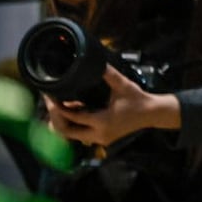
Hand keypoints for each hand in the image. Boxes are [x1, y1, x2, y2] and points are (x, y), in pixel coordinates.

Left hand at [42, 66, 178, 149]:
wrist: (151, 113)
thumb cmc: (137, 99)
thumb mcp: (123, 85)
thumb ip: (108, 74)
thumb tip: (95, 62)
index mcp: (101, 121)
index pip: (71, 117)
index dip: (57, 107)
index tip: (50, 96)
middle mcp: (98, 134)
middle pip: (66, 131)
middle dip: (56, 118)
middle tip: (52, 103)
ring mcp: (99, 139)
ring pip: (71, 135)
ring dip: (64, 122)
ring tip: (61, 106)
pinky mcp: (101, 139)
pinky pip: (80, 134)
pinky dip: (74, 125)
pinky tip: (75, 110)